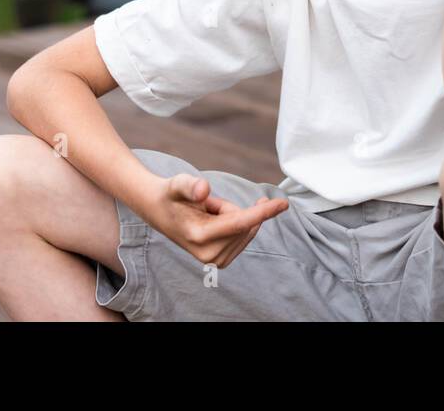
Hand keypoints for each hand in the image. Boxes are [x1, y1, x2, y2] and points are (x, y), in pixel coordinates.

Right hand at [141, 171, 288, 267]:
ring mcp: (215, 261)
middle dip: (232, 208)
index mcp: (199, 236)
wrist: (160, 211)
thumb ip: (189, 185)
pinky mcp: (221, 261)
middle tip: (208, 205)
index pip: (239, 224)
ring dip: (233, 216)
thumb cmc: (171, 195)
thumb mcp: (178, 183)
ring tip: (208, 213)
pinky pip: (244, 235)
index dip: (262, 212)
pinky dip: (236, 224)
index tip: (283, 203)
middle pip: (244, 223)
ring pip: (246, 229)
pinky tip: (216, 222)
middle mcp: (208, 254)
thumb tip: (204, 190)